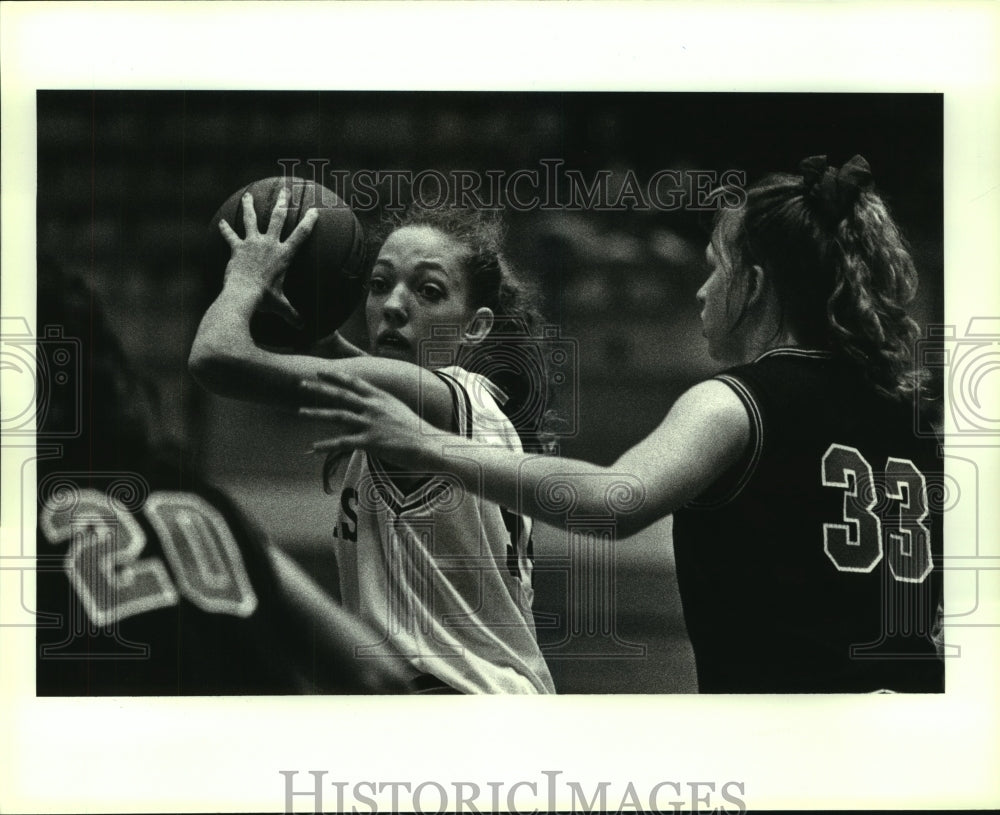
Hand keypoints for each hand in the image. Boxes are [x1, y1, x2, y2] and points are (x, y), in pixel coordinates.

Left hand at [218, 188, 316, 327]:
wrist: (243, 294)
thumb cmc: (264, 300)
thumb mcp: (281, 307)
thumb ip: (292, 314)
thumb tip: (302, 327)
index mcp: (284, 255)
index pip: (301, 235)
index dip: (309, 222)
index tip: (314, 210)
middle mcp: (269, 244)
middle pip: (278, 218)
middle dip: (283, 202)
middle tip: (286, 190)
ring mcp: (252, 244)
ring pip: (251, 219)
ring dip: (250, 206)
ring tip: (249, 196)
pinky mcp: (237, 248)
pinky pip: (230, 236)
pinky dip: (225, 230)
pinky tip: (221, 222)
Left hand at [298, 370, 430, 465]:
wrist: (430, 445)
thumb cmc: (416, 430)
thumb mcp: (398, 411)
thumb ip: (381, 407)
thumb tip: (369, 407)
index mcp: (381, 398)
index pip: (354, 383)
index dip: (336, 376)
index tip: (321, 371)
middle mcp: (374, 407)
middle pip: (341, 394)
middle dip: (319, 388)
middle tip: (301, 383)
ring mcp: (371, 423)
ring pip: (338, 415)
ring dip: (317, 413)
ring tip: (299, 412)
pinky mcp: (371, 441)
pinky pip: (344, 442)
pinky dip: (326, 445)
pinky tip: (313, 447)